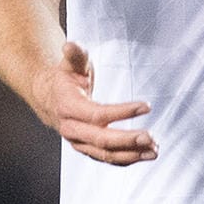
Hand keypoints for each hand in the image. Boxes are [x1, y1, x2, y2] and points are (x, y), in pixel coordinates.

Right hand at [30, 41, 156, 165]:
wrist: (49, 98)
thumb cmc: (65, 78)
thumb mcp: (70, 64)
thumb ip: (75, 54)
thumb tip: (71, 44)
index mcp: (67, 107)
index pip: (97, 114)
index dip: (122, 112)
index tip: (146, 106)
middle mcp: (71, 129)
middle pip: (100, 140)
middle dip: (127, 140)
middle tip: (151, 137)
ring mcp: (78, 142)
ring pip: (104, 154)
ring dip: (130, 155)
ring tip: (154, 151)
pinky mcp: (87, 148)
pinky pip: (106, 157)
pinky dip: (126, 159)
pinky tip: (145, 155)